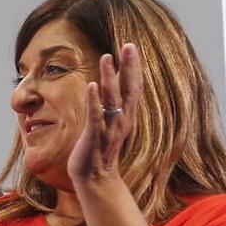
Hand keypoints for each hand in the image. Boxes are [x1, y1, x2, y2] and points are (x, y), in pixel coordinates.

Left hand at [67, 43, 141, 185]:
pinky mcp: (94, 138)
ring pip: (112, 101)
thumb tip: (110, 83)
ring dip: (110, 78)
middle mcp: (121, 121)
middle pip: (129, 90)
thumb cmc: (99, 149)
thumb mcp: (109, 123)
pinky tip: (92, 85)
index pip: (133, 88)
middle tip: (129, 46)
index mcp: (125, 116)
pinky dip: (94, 101)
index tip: (131, 47)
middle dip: (129, 67)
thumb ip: (112, 104)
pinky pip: (96, 117)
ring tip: (107, 58)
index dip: (134, 67)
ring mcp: (108, 130)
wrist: (94, 179)